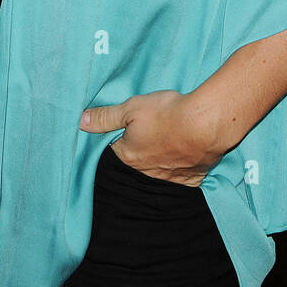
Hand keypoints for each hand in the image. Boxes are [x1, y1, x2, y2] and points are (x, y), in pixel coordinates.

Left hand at [79, 89, 223, 186]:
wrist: (205, 124)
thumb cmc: (166, 114)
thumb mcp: (131, 107)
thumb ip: (106, 117)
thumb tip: (80, 121)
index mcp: (129, 156)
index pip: (115, 150)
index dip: (118, 136)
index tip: (125, 127)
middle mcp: (147, 173)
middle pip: (137, 161)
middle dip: (139, 148)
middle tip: (149, 131)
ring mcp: (171, 178)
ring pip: (159, 170)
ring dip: (159, 159)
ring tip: (166, 140)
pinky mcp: (192, 179)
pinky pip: (181, 177)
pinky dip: (180, 168)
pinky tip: (183, 155)